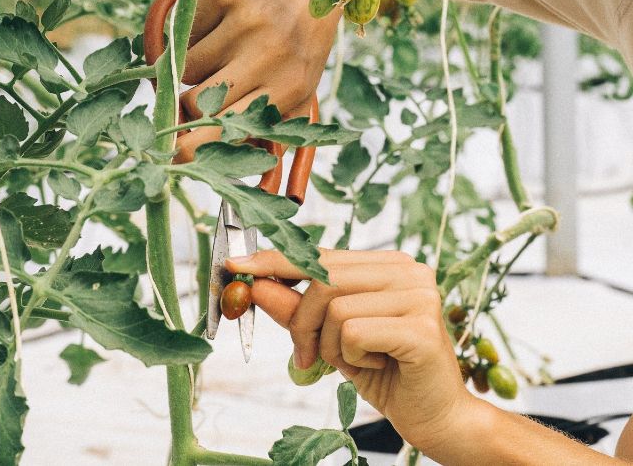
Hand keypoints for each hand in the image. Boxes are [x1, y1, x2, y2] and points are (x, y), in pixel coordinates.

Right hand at [175, 0, 339, 162]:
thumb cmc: (299, 46)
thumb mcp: (300, 90)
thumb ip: (272, 130)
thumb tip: (238, 171)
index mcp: (289, 87)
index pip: (229, 127)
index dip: (194, 146)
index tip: (174, 155)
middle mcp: (269, 53)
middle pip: (197, 101)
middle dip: (187, 105)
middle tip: (192, 98)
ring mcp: (247, 21)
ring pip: (187, 66)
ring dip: (193, 68)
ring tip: (219, 54)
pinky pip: (184, 31)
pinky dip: (193, 34)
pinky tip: (218, 26)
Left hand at [226, 248, 475, 451]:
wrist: (437, 418)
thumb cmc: (385, 372)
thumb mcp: (331, 337)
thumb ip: (297, 308)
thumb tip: (255, 285)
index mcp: (389, 264)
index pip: (320, 255)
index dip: (276, 261)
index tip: (236, 265)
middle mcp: (409, 270)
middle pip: (323, 280)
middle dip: (301, 321)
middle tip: (307, 355)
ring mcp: (420, 295)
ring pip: (334, 308)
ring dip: (330, 346)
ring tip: (356, 362)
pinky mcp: (422, 327)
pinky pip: (353, 334)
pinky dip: (352, 358)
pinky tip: (378, 366)